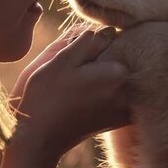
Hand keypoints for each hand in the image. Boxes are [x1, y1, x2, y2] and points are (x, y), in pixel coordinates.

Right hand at [11, 27, 130, 157]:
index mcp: (118, 72)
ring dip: (105, 78)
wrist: (40, 137)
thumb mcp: (62, 59)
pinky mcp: (118, 121)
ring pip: (120, 80)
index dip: (97, 46)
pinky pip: (121, 97)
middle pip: (120, 63)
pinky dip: (110, 94)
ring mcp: (125, 108)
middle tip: (76, 75)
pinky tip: (88, 99)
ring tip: (79, 88)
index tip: (79, 59)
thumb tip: (109, 30)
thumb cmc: (46, 94)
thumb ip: (89, 41)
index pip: (117, 44)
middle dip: (103, 61)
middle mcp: (128, 91)